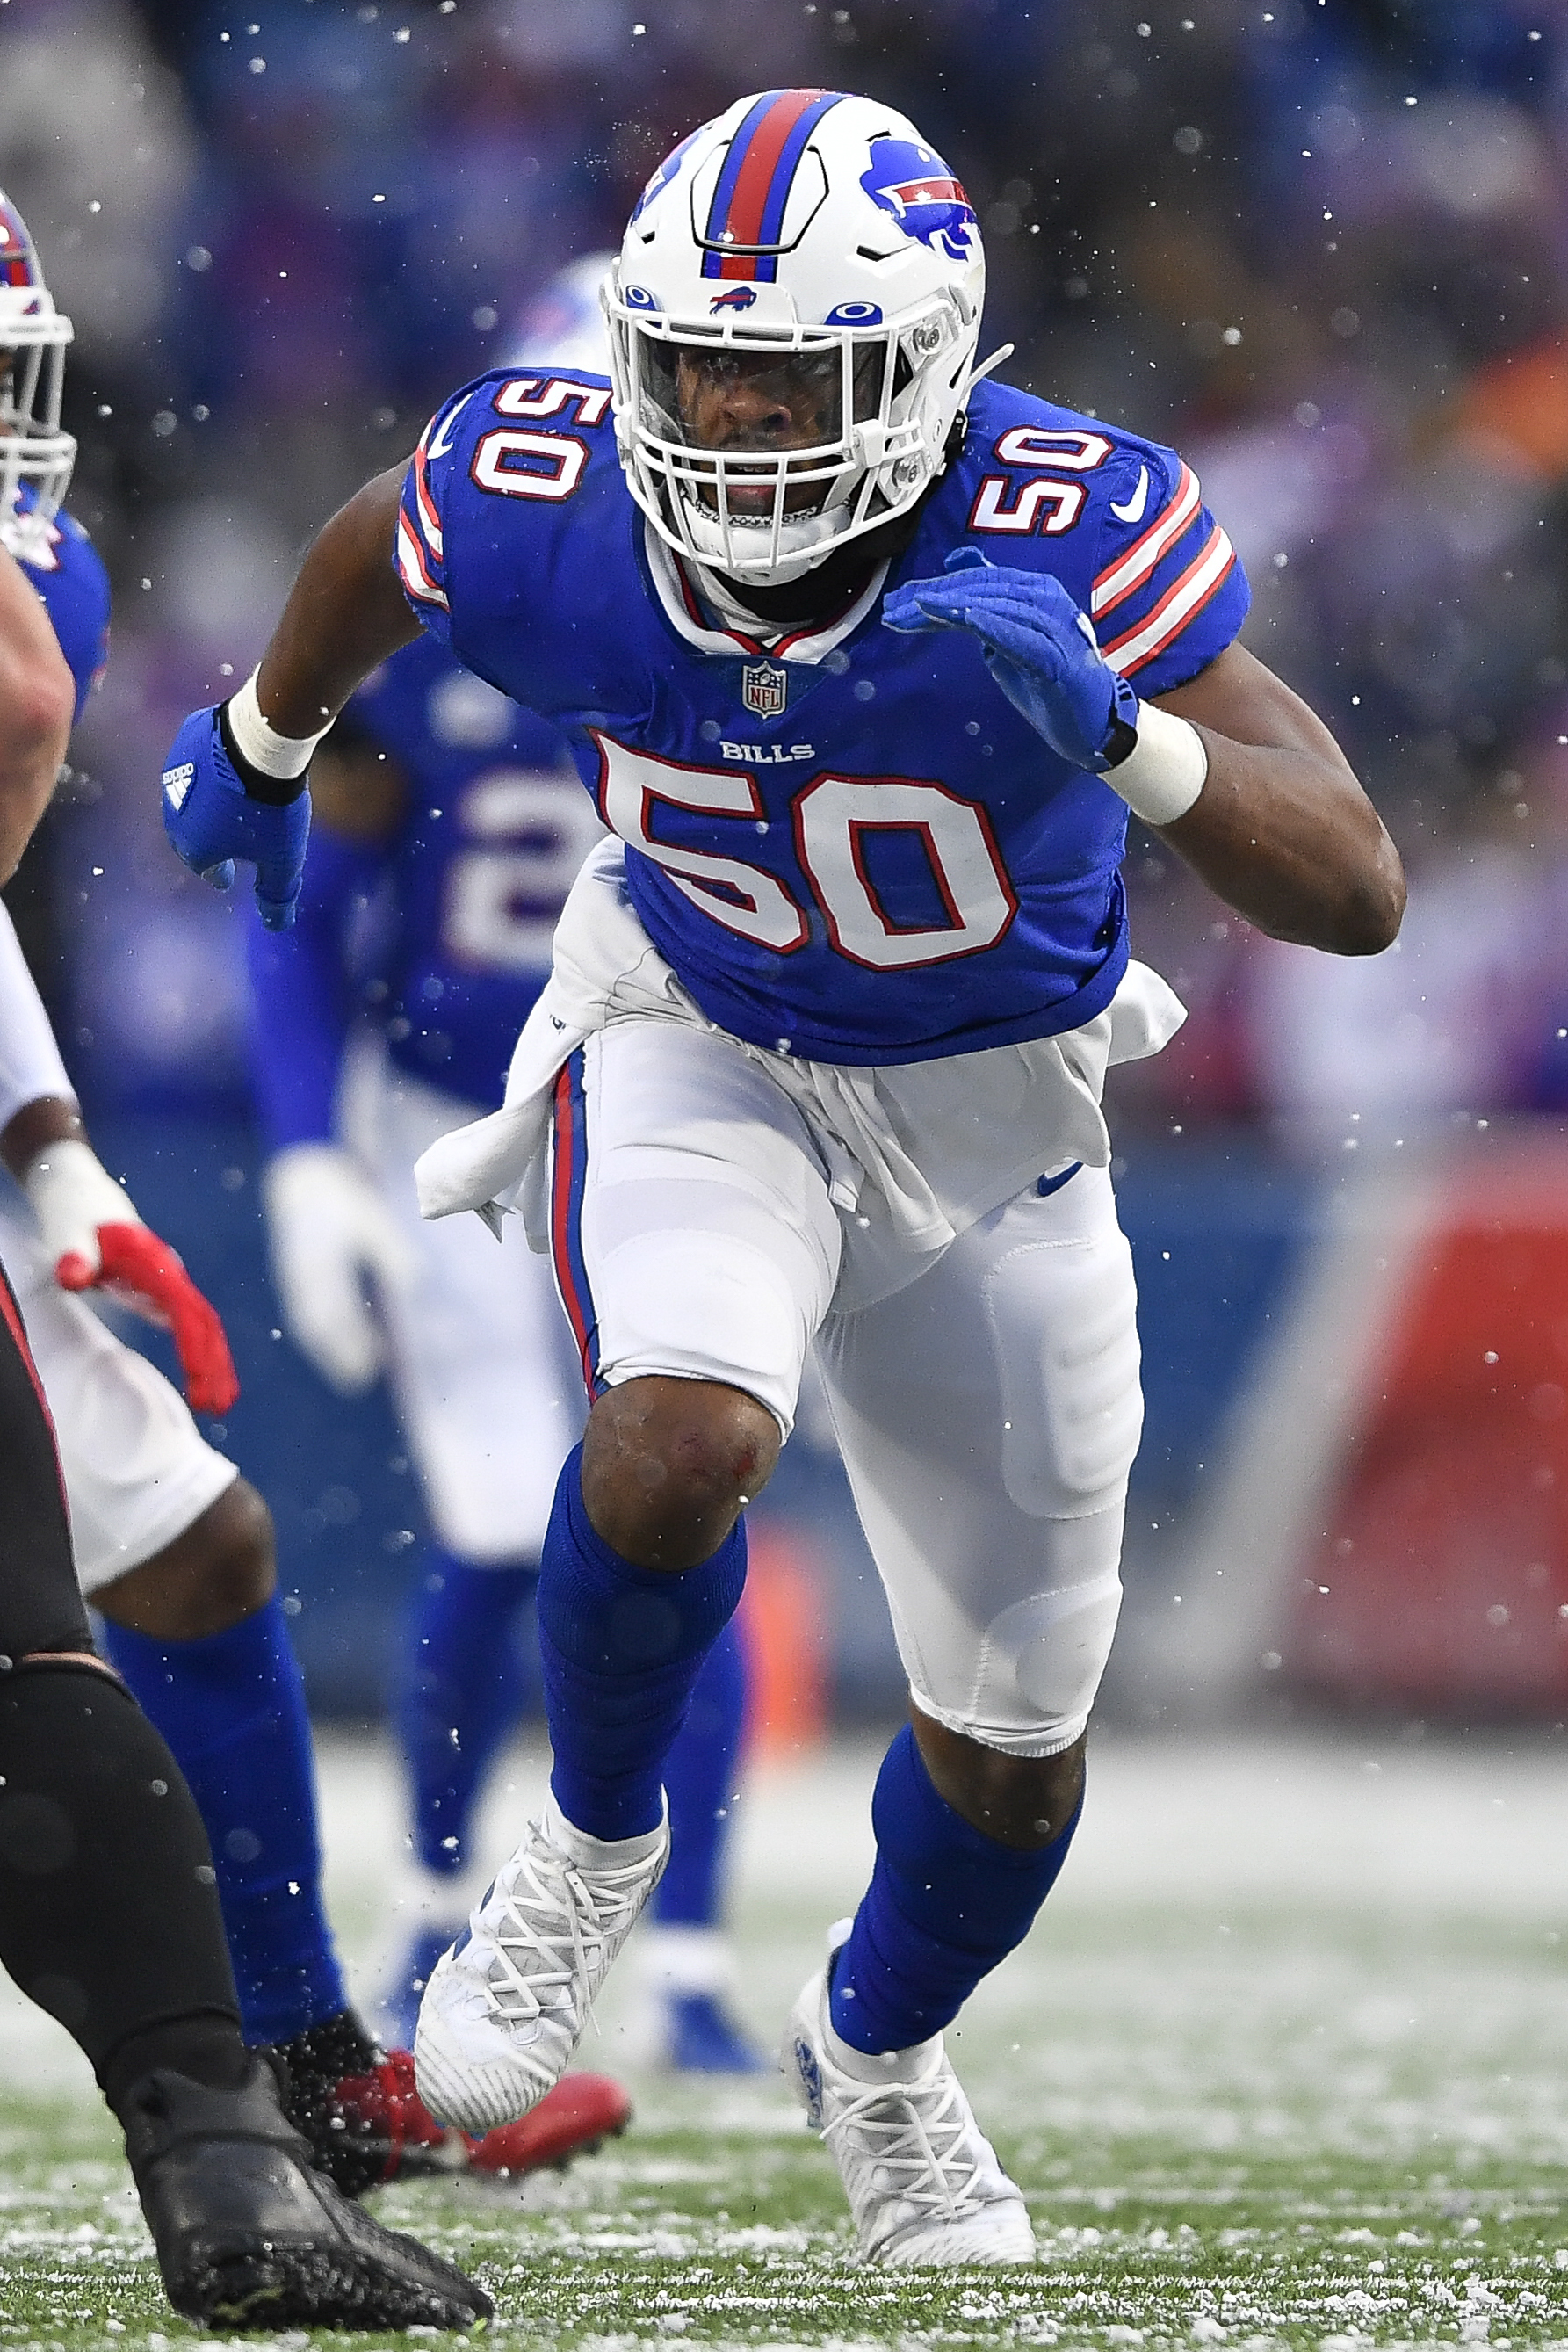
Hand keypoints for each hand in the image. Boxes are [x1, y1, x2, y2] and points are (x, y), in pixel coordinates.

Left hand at [25, 1138, 239, 1413]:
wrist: (79, 1193)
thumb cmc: (72, 1214)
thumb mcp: (66, 1230)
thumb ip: (72, 1254)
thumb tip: (76, 1277)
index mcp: (155, 1265)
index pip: (187, 1314)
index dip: (196, 1352)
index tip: (201, 1387)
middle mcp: (169, 1275)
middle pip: (206, 1324)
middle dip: (216, 1366)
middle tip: (219, 1410)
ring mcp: (167, 1283)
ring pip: (203, 1326)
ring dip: (215, 1362)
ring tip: (219, 1403)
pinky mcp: (158, 1290)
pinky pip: (189, 1325)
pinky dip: (200, 1351)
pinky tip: (202, 1375)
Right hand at [161, 704, 310, 931]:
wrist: (259, 743)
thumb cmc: (269, 809)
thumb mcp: (282, 860)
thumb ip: (276, 895)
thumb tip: (277, 926)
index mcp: (194, 846)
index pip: (206, 868)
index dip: (219, 873)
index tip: (227, 878)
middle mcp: (175, 813)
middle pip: (191, 833)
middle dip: (206, 842)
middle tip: (222, 846)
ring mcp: (176, 772)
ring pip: (190, 795)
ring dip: (205, 804)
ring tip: (224, 806)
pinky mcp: (185, 738)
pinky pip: (196, 759)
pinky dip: (209, 768)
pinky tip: (224, 768)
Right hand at [262, 1142, 413, 1394]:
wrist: (301, 1177)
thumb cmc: (341, 1196)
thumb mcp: (370, 1218)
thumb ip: (391, 1251)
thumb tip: (415, 1283)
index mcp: (319, 1261)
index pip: (332, 1310)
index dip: (348, 1339)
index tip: (367, 1363)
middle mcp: (301, 1275)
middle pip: (317, 1324)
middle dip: (336, 1354)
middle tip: (359, 1379)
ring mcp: (294, 1278)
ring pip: (311, 1322)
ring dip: (330, 1349)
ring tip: (358, 1369)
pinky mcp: (294, 1277)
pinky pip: (308, 1312)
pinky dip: (325, 1333)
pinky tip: (350, 1341)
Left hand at [883, 546, 1140, 771]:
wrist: (1093, 723)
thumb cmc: (1049, 680)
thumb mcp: (1008, 636)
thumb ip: (984, 602)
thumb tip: (956, 564)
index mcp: (1033, 590)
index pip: (978, 580)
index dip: (936, 588)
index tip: (896, 602)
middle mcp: (1046, 599)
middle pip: (982, 589)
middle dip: (934, 596)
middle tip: (893, 608)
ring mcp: (1054, 627)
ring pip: (996, 607)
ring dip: (952, 608)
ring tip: (915, 610)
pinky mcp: (1057, 660)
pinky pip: (1020, 637)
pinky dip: (992, 625)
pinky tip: (964, 619)